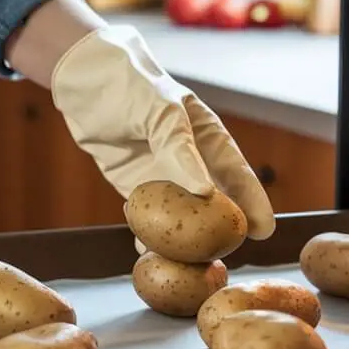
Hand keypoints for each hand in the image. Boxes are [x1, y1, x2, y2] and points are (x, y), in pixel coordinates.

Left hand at [51, 26, 275, 239]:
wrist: (84, 80)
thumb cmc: (131, 83)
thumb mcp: (160, 109)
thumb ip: (180, 149)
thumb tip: (204, 192)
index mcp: (207, 138)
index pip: (237, 174)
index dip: (253, 202)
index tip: (264, 231)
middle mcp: (190, 162)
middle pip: (213, 204)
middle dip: (220, 232)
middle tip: (225, 257)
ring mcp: (163, 177)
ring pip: (181, 217)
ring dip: (183, 241)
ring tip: (188, 268)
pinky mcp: (135, 189)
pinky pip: (148, 219)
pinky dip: (148, 238)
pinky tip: (149, 257)